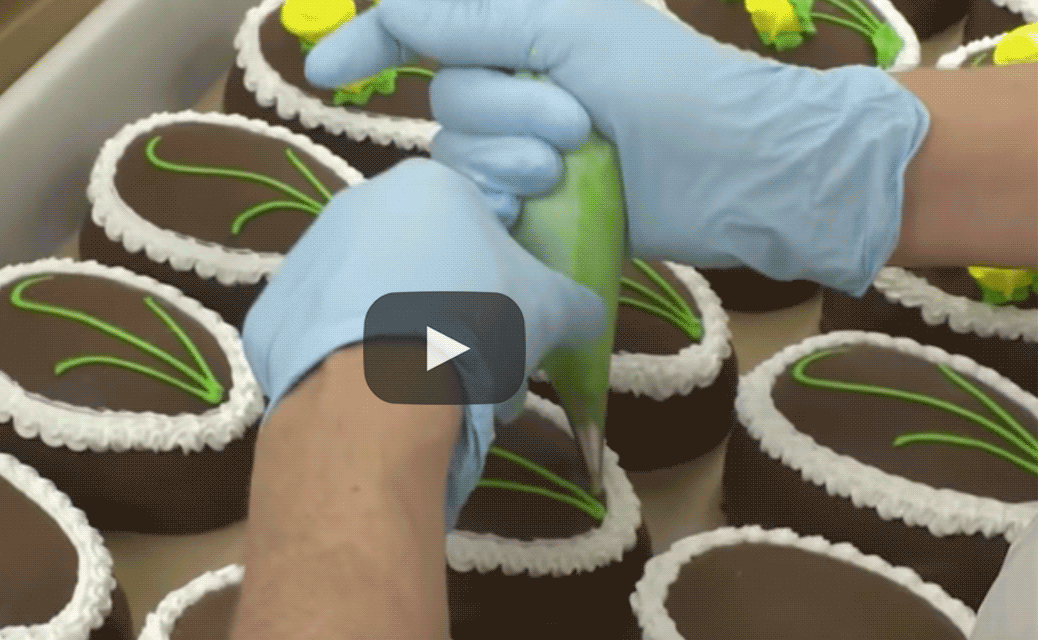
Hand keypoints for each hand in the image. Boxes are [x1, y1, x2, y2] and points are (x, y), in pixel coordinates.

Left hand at [242, 159, 604, 528]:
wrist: (381, 384)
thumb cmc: (475, 324)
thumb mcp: (551, 310)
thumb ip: (576, 302)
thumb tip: (588, 313)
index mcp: (427, 186)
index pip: (469, 221)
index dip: (491, 274)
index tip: (501, 319)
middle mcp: (358, 203)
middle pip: (412, 255)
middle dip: (439, 300)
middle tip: (464, 356)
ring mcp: (306, 254)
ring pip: (364, 294)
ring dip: (391, 328)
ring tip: (416, 385)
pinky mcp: (271, 310)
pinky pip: (320, 334)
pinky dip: (344, 360)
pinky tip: (367, 394)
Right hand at [306, 0, 930, 295]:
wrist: (731, 173)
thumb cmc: (663, 84)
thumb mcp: (568, 27)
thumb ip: (472, 18)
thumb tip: (392, 6)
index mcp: (526, 30)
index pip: (428, 29)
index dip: (372, 42)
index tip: (323, 74)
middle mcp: (520, 85)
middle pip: (449, 97)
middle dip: (504, 110)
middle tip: (573, 124)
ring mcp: (528, 147)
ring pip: (461, 153)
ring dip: (509, 158)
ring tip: (568, 166)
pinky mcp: (538, 204)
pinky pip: (480, 202)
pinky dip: (501, 202)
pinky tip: (537, 205)